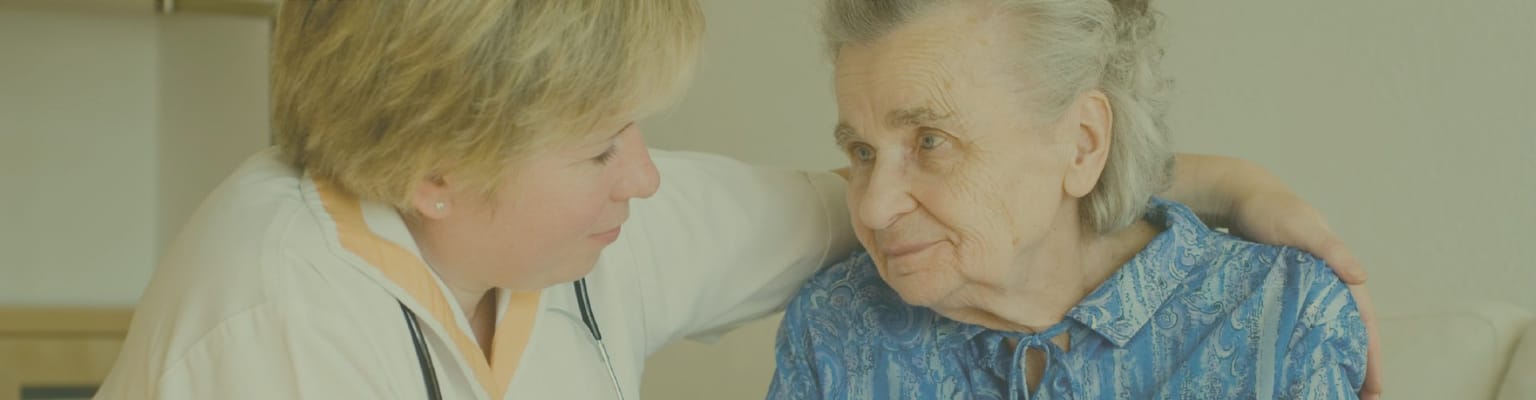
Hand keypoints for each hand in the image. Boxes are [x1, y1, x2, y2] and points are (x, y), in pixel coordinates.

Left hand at [1230, 190, 1379, 398]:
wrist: (1239, 197)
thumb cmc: (1273, 210)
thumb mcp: (1303, 228)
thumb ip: (1330, 250)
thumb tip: (1361, 277)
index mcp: (1339, 272)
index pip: (1363, 320)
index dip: (1371, 354)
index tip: (1374, 386)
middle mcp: (1326, 284)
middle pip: (1347, 331)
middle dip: (1356, 365)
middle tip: (1357, 399)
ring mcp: (1303, 289)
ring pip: (1324, 330)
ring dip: (1331, 357)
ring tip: (1331, 388)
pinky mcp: (1280, 291)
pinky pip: (1297, 323)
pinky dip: (1304, 344)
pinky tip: (1296, 365)